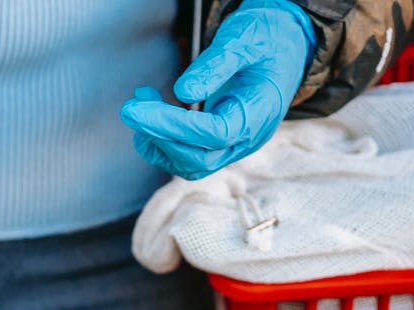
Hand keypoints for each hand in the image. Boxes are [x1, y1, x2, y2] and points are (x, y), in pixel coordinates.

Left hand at [120, 0, 315, 179]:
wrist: (282, 47)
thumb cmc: (264, 39)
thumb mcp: (243, 40)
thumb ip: (216, 64)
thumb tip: (183, 91)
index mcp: (261, 112)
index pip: (215, 133)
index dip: (174, 126)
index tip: (138, 109)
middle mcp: (248, 137)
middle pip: (200, 158)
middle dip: (159, 136)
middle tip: (131, 107)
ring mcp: (234, 145)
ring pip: (191, 165)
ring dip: (156, 142)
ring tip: (139, 105)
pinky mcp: (219, 144)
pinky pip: (186, 159)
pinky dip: (160, 143)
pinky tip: (148, 116)